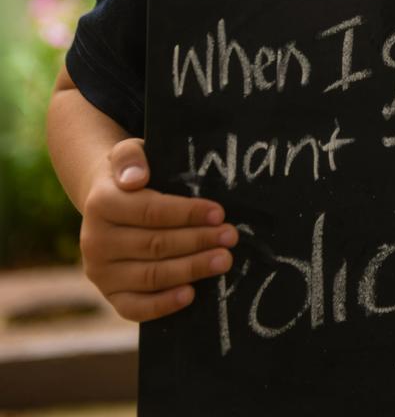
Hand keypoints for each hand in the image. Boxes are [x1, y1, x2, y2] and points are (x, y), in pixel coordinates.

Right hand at [80, 137, 238, 320]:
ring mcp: (100, 272)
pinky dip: (163, 304)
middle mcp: (95, 241)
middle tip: (230, 237)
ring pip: (151, 276)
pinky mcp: (109, 294)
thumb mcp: (128, 154)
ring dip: (191, 269)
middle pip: (155, 245)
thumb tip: (136, 178)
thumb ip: (130, 158)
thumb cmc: (129, 175)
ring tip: (223, 260)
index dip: (187, 214)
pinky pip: (135, 308)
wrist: (106, 202)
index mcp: (101, 204)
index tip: (219, 213)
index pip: (151, 211)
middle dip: (198, 241)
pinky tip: (191, 294)